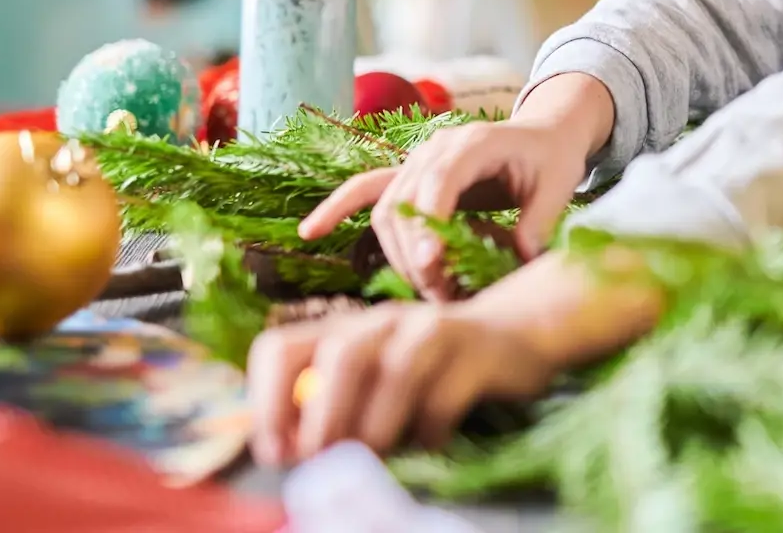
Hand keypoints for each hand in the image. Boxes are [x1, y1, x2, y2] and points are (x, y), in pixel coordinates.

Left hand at [248, 249, 660, 464]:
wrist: (515, 335)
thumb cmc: (431, 373)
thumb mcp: (376, 383)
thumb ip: (334, 409)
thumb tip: (289, 457)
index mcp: (346, 328)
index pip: (282, 348)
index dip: (267, 400)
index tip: (274, 451)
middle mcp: (384, 321)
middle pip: (340, 354)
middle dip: (324, 415)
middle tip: (322, 460)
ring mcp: (435, 328)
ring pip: (396, 370)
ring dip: (377, 425)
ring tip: (374, 457)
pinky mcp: (477, 350)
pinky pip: (447, 395)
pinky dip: (431, 430)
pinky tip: (430, 444)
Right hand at [298, 74, 615, 299]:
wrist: (545, 132)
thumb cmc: (553, 158)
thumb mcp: (559, 184)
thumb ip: (539, 220)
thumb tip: (521, 260)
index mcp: (474, 141)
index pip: (438, 183)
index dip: (430, 224)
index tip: (433, 264)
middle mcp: (437, 146)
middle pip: (403, 202)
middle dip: (414, 253)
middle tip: (440, 293)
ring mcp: (418, 159)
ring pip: (385, 208)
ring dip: (396, 253)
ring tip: (426, 287)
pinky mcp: (408, 174)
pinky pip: (366, 188)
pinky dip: (338, 207)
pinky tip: (310, 231)